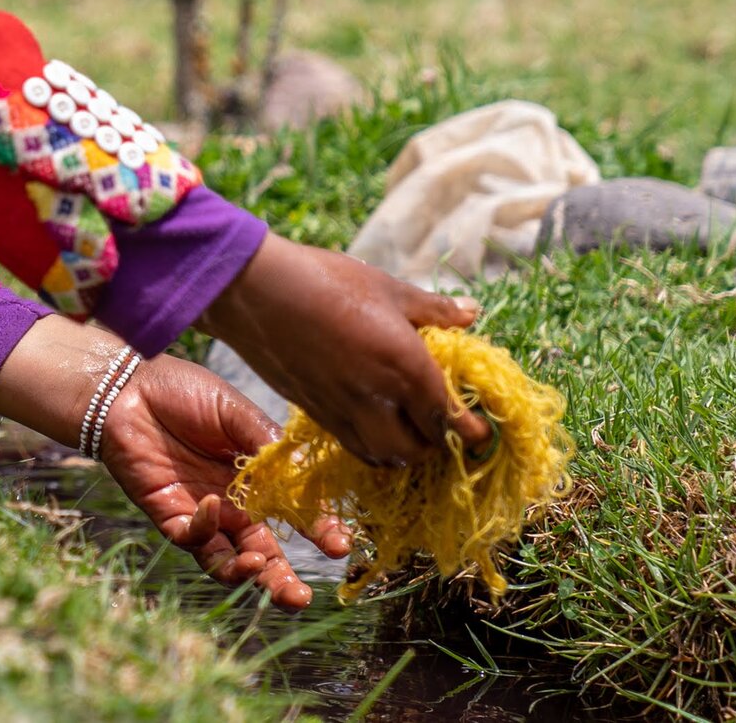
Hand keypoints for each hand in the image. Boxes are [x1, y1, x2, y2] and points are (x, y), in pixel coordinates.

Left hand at [96, 354, 350, 610]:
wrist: (127, 387)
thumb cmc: (183, 393)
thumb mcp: (233, 412)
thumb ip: (266, 442)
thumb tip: (305, 472)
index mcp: (257, 480)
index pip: (294, 516)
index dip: (318, 532)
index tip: (339, 545)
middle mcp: (233, 505)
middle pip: (264, 555)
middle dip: (283, 581)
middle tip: (301, 597)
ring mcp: (202, 514)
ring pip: (228, 562)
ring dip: (246, 574)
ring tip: (261, 569)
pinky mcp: (169, 515)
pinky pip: (192, 540)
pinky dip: (204, 529)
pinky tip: (211, 504)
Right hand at [196, 231, 492, 466]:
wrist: (253, 291)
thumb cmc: (325, 279)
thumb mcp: (386, 287)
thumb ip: (432, 308)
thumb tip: (471, 312)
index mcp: (406, 367)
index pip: (450, 417)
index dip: (471, 429)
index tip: (482, 430)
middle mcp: (377, 398)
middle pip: (418, 449)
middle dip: (437, 444)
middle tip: (443, 426)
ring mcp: (341, 409)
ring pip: (383, 456)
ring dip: (402, 452)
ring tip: (407, 433)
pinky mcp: (313, 411)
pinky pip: (351, 445)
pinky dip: (369, 447)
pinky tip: (370, 425)